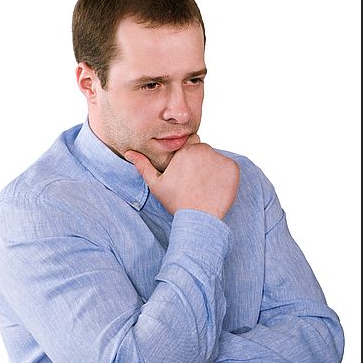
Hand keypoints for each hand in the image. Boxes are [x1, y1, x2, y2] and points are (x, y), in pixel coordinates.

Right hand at [124, 134, 239, 218]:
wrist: (199, 219)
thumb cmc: (176, 202)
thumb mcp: (156, 184)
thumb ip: (143, 165)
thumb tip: (128, 153)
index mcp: (186, 150)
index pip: (191, 143)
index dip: (189, 156)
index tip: (188, 170)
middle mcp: (204, 150)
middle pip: (204, 151)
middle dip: (201, 162)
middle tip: (196, 181)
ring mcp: (220, 159)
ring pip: (217, 159)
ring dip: (213, 168)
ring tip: (206, 187)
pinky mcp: (233, 169)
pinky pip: (230, 167)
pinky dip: (226, 176)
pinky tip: (216, 189)